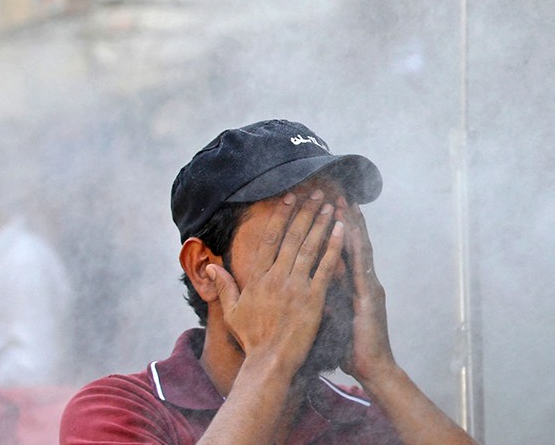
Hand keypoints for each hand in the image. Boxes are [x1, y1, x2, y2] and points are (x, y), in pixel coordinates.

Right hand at [207, 190, 346, 373]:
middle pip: (292, 237)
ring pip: (309, 247)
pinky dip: (334, 247)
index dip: (281, 216)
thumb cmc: (252, 339)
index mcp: (258, 278)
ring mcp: (295, 287)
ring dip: (321, 223)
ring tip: (331, 205)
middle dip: (306, 212)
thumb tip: (212, 266)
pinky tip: (342, 230)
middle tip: (317, 192)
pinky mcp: (313, 299)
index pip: (270, 239)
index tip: (290, 198)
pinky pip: (325, 267)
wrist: (270, 361)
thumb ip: (224, 286)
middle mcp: (276, 278)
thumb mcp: (232, 311)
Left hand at [334, 195, 396, 380]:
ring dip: (352, 225)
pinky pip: (361, 267)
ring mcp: (370, 287)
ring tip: (345, 202)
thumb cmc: (352, 348)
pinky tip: (351, 231)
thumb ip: (327, 299)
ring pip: (360, 249)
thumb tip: (311, 286)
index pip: (345, 252)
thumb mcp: (335, 318)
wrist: (374, 368)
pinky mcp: (370, 297)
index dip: (336, 230)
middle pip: (354, 244)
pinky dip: (356, 247)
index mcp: (356, 286)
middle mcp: (365, 281)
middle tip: (336, 193)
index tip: (326, 208)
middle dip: (346, 219)